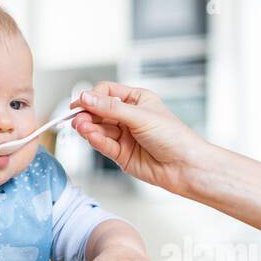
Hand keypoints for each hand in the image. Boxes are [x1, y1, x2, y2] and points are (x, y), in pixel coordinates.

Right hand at [70, 82, 210, 195]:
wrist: (185, 167)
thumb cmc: (174, 137)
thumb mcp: (141, 116)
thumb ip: (111, 109)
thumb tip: (86, 97)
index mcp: (137, 101)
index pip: (107, 93)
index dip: (92, 96)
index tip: (80, 101)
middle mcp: (129, 117)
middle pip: (99, 112)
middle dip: (87, 114)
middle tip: (76, 117)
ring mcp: (125, 136)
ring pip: (99, 129)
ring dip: (89, 128)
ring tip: (81, 127)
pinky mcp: (122, 155)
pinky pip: (104, 145)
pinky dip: (95, 140)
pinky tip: (90, 136)